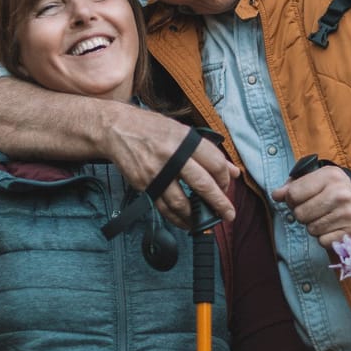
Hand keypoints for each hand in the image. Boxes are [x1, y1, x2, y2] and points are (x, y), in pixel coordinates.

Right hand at [103, 106, 238, 226]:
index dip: (225, 178)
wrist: (116, 129)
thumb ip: (209, 153)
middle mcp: (172, 156)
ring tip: (206, 221)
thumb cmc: (151, 128)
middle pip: (203, 184)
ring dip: (196, 215)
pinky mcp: (144, 185)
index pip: (214, 163)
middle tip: (229, 214)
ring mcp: (157, 173)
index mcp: (185, 140)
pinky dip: (177, 219)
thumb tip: (233, 171)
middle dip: (219, 203)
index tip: (226, 185)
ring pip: (182, 202)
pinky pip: (163, 208)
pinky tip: (186, 222)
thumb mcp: (182, 132)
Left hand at [271, 167, 350, 246]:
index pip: (294, 193)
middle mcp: (339, 194)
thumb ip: (299, 183)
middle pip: (300, 214)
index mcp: (331, 176)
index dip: (291, 199)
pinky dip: (325, 237)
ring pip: (310, 229)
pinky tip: (335, 226)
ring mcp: (347, 214)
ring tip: (327, 217)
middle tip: (314, 209)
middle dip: (302, 214)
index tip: (297, 199)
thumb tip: (276, 194)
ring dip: (315, 226)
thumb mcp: (327, 177)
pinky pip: (322, 241)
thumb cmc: (349, 189)